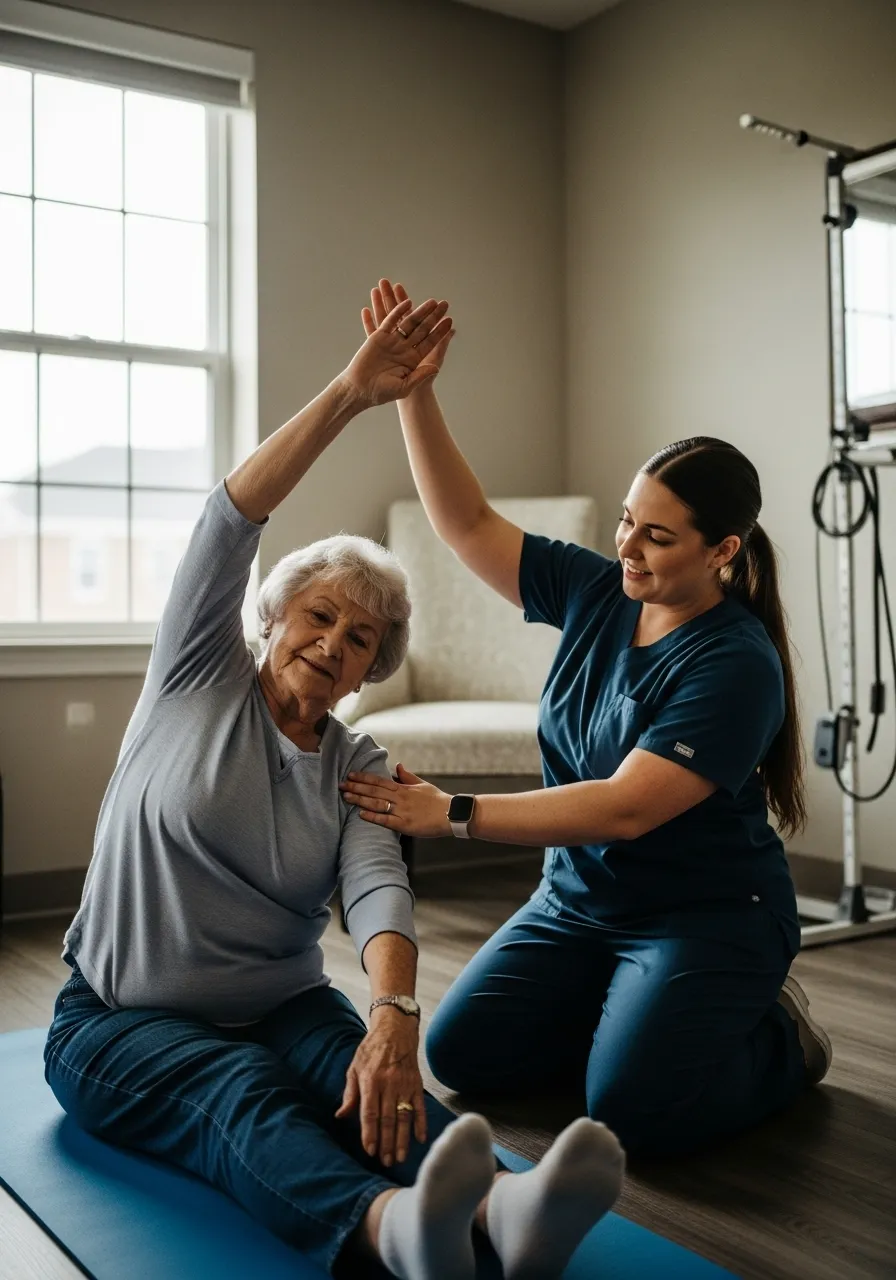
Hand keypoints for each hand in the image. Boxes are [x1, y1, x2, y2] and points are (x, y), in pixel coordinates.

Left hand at [334, 1009, 425, 1165]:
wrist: (395, 1029)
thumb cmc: (371, 1050)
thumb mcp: (354, 1067)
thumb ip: (350, 1094)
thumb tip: (340, 1116)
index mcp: (370, 1081)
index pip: (370, 1113)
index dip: (370, 1133)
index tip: (370, 1151)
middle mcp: (388, 1084)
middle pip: (388, 1119)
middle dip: (386, 1142)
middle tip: (386, 1162)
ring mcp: (404, 1084)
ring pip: (404, 1116)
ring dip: (402, 1139)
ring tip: (400, 1157)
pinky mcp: (416, 1083)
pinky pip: (420, 1106)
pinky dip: (421, 1123)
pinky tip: (420, 1138)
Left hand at [340, 762, 451, 837]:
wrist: (452, 814)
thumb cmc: (437, 800)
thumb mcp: (423, 785)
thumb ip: (408, 777)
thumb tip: (398, 765)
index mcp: (404, 788)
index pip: (379, 781)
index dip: (364, 778)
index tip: (350, 775)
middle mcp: (401, 798)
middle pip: (374, 791)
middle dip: (356, 787)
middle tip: (340, 785)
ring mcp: (402, 811)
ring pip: (377, 803)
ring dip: (360, 800)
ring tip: (346, 797)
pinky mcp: (405, 825)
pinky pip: (386, 820)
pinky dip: (373, 817)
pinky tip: (361, 814)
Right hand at [363, 280, 454, 386]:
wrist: (359, 390)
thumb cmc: (382, 392)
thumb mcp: (404, 387)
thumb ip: (419, 376)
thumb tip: (435, 368)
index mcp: (413, 359)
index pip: (429, 342)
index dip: (440, 332)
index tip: (450, 321)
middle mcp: (405, 348)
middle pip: (421, 328)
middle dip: (433, 316)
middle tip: (444, 304)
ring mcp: (392, 341)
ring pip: (408, 321)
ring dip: (419, 310)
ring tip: (431, 301)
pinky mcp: (379, 336)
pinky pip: (390, 321)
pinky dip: (397, 311)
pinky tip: (407, 302)